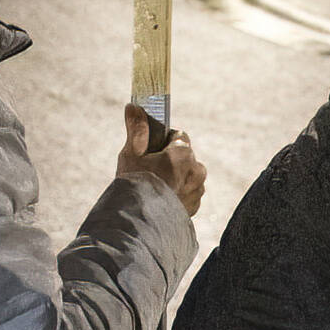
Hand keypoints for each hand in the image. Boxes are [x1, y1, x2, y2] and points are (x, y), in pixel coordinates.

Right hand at [118, 102, 205, 217]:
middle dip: (171, 160)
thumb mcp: (131, 153)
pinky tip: (161, 200)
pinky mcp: (195, 207)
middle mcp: (196, 170)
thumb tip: (133, 106)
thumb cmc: (135, 184)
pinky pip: (188, 194)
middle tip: (151, 170)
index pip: (179, 136)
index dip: (165, 140)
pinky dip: (178, 194)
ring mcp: (197, 190)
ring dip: (176, 178)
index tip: (152, 148)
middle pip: (185, 157)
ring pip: (187, 176)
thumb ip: (136, 128)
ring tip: (156, 187)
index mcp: (184, 153)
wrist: (139, 223)